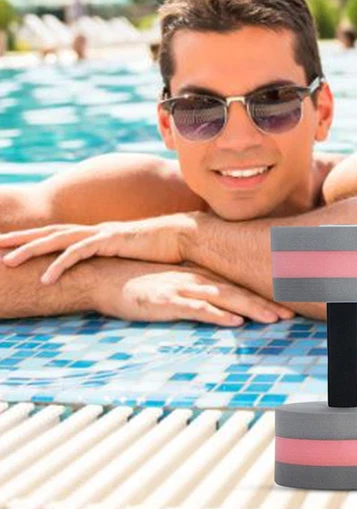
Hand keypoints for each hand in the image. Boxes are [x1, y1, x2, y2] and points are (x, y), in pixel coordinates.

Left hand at [0, 213, 192, 283]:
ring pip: (57, 240)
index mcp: (98, 234)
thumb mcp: (133, 255)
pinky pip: (78, 253)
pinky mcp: (111, 240)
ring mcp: (102, 233)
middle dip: (20, 238)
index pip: (59, 234)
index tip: (10, 244)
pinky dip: (59, 265)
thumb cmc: (164, 247)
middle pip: (50, 232)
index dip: (34, 239)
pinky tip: (46, 278)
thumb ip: (117, 259)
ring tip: (6, 262)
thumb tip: (108, 270)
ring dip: (30, 250)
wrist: (187, 235)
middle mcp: (96, 230)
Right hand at [93, 259, 295, 325]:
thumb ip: (198, 294)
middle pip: (240, 293)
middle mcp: (199, 280)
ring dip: (251, 309)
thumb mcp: (176, 287)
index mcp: (203, 278)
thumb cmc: (143, 285)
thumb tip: (222, 306)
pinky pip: (198, 309)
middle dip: (267, 304)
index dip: (264, 296)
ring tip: (274, 318)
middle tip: (291, 314)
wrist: (108, 276)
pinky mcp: (168, 300)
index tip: (288, 306)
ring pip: (226, 300)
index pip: (240, 287)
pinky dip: (218, 315)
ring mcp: (184, 289)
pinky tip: (234, 321)